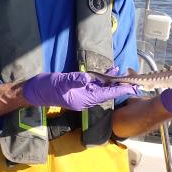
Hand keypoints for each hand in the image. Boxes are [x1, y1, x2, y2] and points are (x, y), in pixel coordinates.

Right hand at [23, 70, 138, 110]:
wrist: (36, 90)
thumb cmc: (48, 87)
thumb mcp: (61, 82)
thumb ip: (74, 80)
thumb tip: (87, 78)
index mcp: (84, 99)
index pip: (105, 94)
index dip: (119, 90)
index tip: (132, 87)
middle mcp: (86, 98)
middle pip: (107, 92)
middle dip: (120, 86)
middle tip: (135, 80)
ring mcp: (83, 93)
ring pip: (102, 87)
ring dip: (113, 81)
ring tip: (125, 73)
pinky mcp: (80, 87)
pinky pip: (95, 83)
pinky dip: (104, 77)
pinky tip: (110, 71)